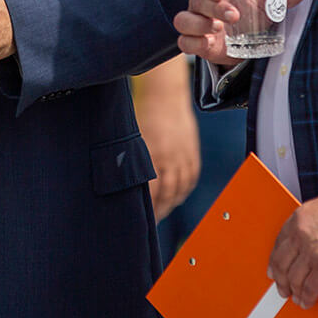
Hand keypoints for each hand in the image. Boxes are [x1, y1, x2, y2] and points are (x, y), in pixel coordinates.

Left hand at [134, 59, 198, 221]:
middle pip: (167, 194)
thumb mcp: (132, 138)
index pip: (150, 192)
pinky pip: (191, 178)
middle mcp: (171, 159)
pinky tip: (177, 196)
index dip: (146, 208)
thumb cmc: (142, 115)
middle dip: (159, 211)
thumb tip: (124, 183)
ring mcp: (184, 156)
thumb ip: (131, 161)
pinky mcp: (193, 152)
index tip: (139, 219)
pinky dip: (185, 190)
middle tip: (150, 222)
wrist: (165, 96)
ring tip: (163, 211)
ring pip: (181, 189)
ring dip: (172, 203)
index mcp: (153, 156)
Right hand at [174, 0, 303, 66]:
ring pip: (183, 20)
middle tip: (234, 15)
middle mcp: (201, 3)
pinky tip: (207, 44)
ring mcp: (196, 23)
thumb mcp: (266, 3)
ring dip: (198, 24)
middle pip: (196, 0)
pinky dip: (192, 43)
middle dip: (213, 7)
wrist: (248, 37)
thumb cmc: (252, 11)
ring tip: (217, 29)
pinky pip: (183, 42)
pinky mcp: (197, 43)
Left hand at [267, 191, 317, 309]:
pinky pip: (310, 288)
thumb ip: (313, 220)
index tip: (274, 268)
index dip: (275, 259)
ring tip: (295, 297)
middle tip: (281, 287)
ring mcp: (312, 252)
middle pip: (281, 262)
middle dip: (280, 278)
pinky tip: (307, 302)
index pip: (279, 242)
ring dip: (293, 291)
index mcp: (300, 217)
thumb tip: (311, 235)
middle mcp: (301, 234)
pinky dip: (307, 298)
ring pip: (293, 278)